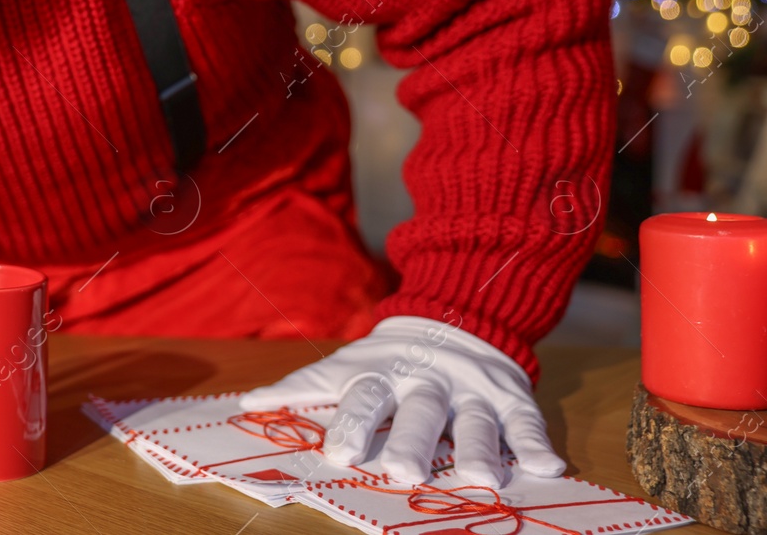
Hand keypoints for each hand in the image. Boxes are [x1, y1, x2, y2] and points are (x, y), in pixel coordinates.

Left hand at [236, 315, 564, 486]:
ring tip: (482, 477)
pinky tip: (546, 466)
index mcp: (381, 375)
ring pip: (475, 420)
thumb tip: (247, 404)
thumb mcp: (344, 366)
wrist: (453, 315)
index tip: (341, 455)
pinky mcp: (510, 396)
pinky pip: (525, 420)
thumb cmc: (385, 360)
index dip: (353, 426)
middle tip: (405, 472)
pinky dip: (535, 441)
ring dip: (479, 449)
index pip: (363, 400)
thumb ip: (301, 388)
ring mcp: (470, 389)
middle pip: (419, 414)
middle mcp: (426, 382)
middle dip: (412, 443)